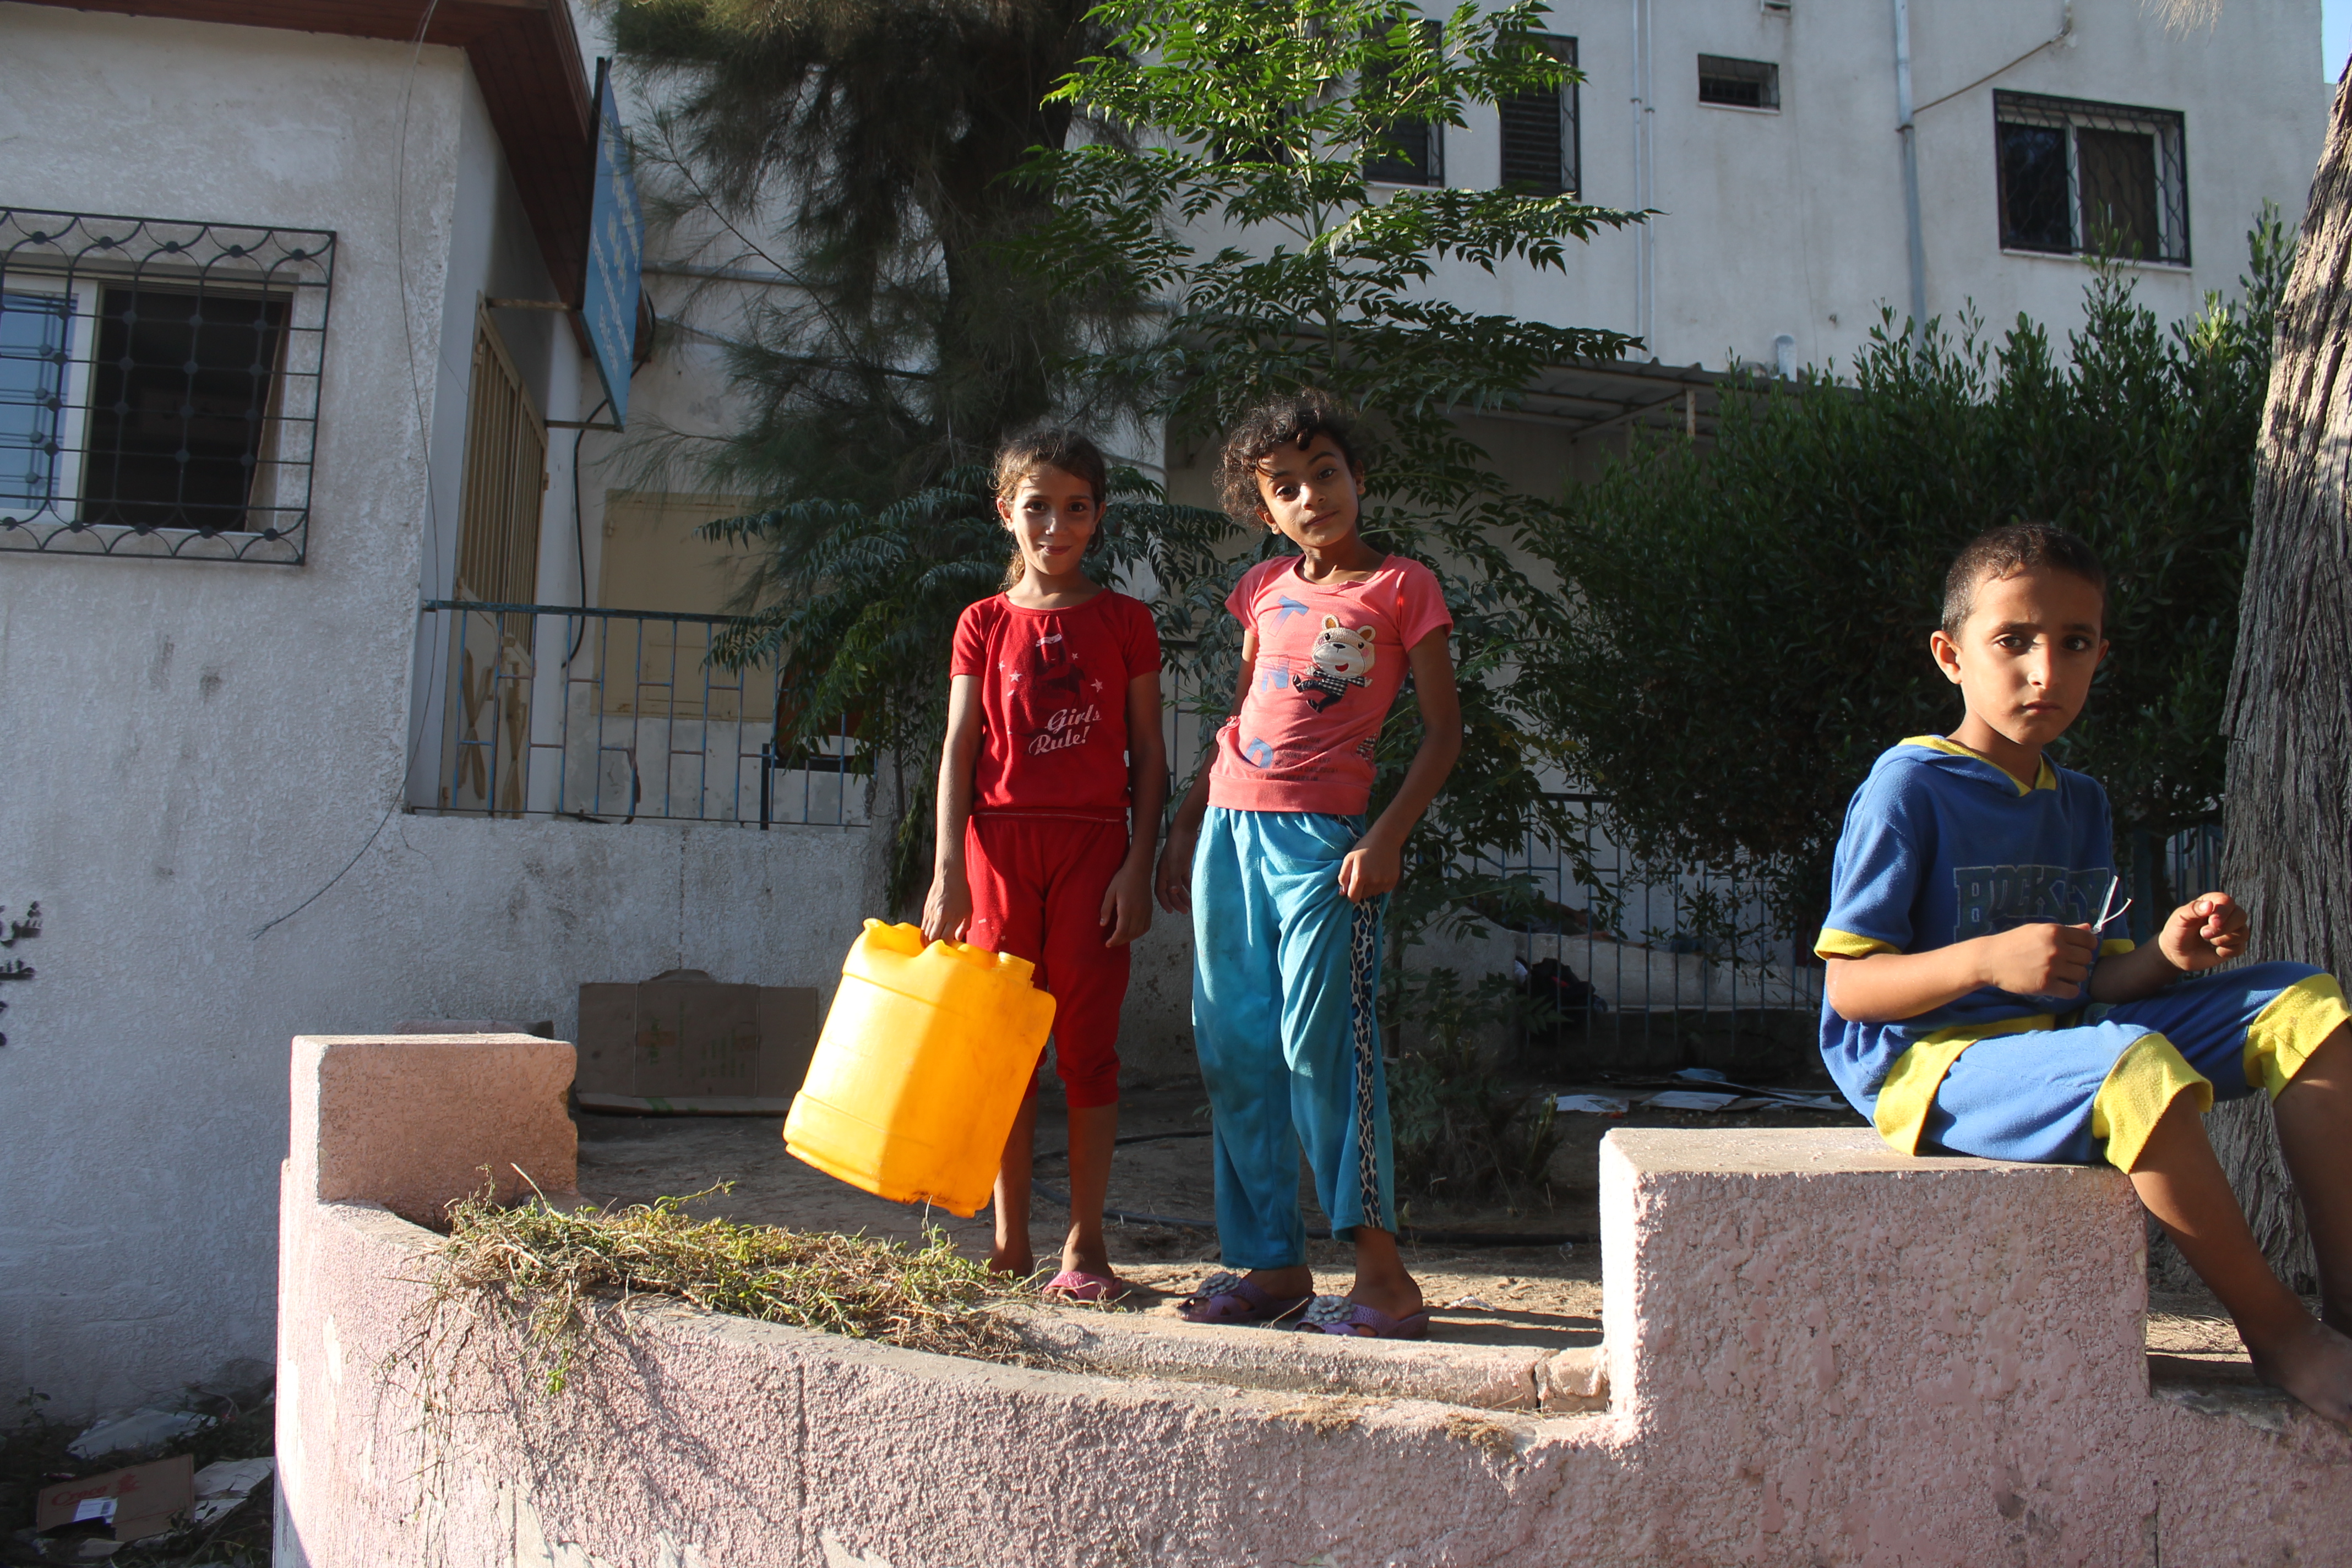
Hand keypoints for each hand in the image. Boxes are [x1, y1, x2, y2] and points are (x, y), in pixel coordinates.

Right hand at [921, 868, 970, 945]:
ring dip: (928, 942)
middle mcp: (940, 915)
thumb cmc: (962, 893)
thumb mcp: (968, 910)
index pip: (946, 938)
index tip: (949, 950)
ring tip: (931, 948)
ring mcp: (931, 913)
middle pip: (933, 938)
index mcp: (952, 916)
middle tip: (938, 951)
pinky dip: (924, 934)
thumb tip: (957, 939)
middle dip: (935, 947)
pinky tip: (927, 939)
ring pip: (926, 933)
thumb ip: (964, 926)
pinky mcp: (925, 910)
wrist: (948, 876)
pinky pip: (923, 926)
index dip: (947, 947)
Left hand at [1100, 864, 1153, 947]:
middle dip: (1120, 941)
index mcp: (1126, 908)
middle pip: (1130, 934)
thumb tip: (1102, 924)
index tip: (1107, 943)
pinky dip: (1139, 933)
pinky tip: (1132, 933)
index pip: (1121, 931)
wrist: (1139, 870)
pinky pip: (1146, 927)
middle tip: (1111, 943)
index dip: (1115, 940)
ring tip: (1120, 939)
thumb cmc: (1122, 879)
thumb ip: (1106, 909)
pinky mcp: (1150, 910)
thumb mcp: (1110, 892)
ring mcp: (1145, 912)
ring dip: (1129, 938)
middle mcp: (1138, 912)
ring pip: (1138, 932)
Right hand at [1155, 826, 1196, 913]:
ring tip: (1190, 905)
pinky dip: (1188, 887)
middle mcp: (1167, 872)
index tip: (1171, 911)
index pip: (1160, 891)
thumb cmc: (1178, 844)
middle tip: (1185, 911)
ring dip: (1183, 896)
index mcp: (1162, 872)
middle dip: (1176, 902)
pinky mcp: (1183, 864)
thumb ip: (1174, 878)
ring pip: (1178, 886)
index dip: (1165, 902)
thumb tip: (1172, 892)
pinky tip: (1193, 892)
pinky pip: (1185, 879)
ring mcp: (1175, 868)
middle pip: (1170, 891)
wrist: (1185, 829)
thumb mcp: (1177, 862)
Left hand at [1336, 834, 1401, 903]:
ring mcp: (1384, 881)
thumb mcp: (1349, 858)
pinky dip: (1381, 885)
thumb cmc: (1364, 847)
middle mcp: (1373, 882)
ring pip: (1374, 893)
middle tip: (1363, 875)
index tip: (1352, 887)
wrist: (1385, 838)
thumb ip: (1343, 876)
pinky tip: (1380, 873)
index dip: (1351, 894)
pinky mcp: (1393, 880)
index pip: (1353, 898)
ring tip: (1372, 873)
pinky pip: (1385, 890)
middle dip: (1361, 889)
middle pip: (1364, 896)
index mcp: (1360, 877)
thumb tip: (1342, 893)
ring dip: (1371, 887)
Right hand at [1976, 921, 2096, 997]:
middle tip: (2064, 964)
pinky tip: (2058, 986)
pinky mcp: (2045, 985)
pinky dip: (2069, 990)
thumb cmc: (2014, 943)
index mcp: (2055, 932)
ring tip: (2059, 975)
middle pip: (2087, 958)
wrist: (1990, 959)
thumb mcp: (2038, 930)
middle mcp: (2056, 948)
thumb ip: (2065, 930)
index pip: (2089, 940)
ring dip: (2073, 976)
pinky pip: (2072, 991)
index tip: (2077, 951)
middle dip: (2078, 961)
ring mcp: (2051, 967)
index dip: (2086, 946)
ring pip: (2082, 974)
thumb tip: (2089, 928)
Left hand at [2158, 892, 2246, 972]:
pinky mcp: (2234, 946)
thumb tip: (2209, 905)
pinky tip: (2214, 950)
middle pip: (2241, 916)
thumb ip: (2193, 909)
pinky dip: (2226, 951)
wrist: (2176, 952)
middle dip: (2224, 927)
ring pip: (2243, 932)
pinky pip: (2240, 948)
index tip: (2212, 922)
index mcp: (2213, 902)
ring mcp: (2232, 930)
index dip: (2222, 912)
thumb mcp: (2180, 918)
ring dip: (2223, 939)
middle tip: (2204, 934)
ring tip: (2207, 940)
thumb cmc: (2177, 930)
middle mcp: (2227, 914)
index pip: (2227, 901)